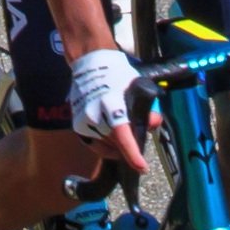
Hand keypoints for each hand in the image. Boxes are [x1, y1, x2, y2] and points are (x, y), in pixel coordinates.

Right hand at [65, 46, 145, 165]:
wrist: (90, 62)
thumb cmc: (117, 74)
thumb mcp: (138, 86)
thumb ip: (147, 107)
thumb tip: (152, 125)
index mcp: (111, 102)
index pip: (122, 134)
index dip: (132, 154)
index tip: (142, 167)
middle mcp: (95, 114)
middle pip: (117, 142)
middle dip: (131, 145)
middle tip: (138, 136)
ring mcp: (84, 120)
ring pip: (106, 146)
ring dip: (118, 146)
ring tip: (125, 134)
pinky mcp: (77, 124)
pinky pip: (94, 145)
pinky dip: (106, 148)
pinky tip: (114, 145)